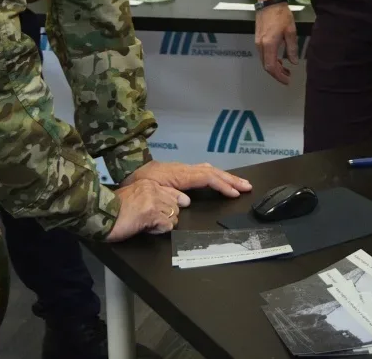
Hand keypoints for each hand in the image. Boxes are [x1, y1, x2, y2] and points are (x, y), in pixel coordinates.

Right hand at [105, 178, 188, 240]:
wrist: (100, 215)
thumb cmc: (113, 210)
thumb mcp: (133, 196)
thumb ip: (150, 197)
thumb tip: (168, 205)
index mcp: (149, 184)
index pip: (174, 192)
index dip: (178, 202)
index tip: (182, 205)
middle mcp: (153, 189)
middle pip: (175, 207)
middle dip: (166, 216)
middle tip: (151, 221)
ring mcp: (153, 200)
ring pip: (173, 216)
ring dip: (162, 224)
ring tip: (147, 225)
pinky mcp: (151, 213)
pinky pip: (167, 225)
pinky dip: (159, 230)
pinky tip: (147, 229)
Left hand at [123, 160, 252, 197]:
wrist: (124, 170)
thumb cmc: (135, 185)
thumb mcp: (149, 192)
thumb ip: (168, 196)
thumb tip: (187, 202)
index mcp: (178, 174)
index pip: (206, 177)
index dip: (222, 185)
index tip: (235, 193)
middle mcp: (183, 169)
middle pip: (211, 172)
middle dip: (230, 179)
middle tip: (247, 186)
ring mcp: (181, 169)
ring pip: (208, 170)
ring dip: (224, 177)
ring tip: (238, 183)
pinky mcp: (177, 171)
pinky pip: (201, 171)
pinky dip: (214, 175)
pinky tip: (217, 177)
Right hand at [254, 0, 298, 84]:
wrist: (269, 2)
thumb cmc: (280, 14)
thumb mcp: (290, 31)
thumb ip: (292, 48)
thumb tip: (293, 62)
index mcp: (269, 45)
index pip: (271, 67)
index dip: (279, 76)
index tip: (287, 80)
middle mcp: (261, 45)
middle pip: (266, 66)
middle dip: (277, 73)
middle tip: (288, 76)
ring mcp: (258, 42)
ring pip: (264, 61)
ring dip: (274, 67)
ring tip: (286, 69)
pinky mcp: (258, 39)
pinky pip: (263, 54)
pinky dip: (271, 60)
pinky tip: (280, 59)